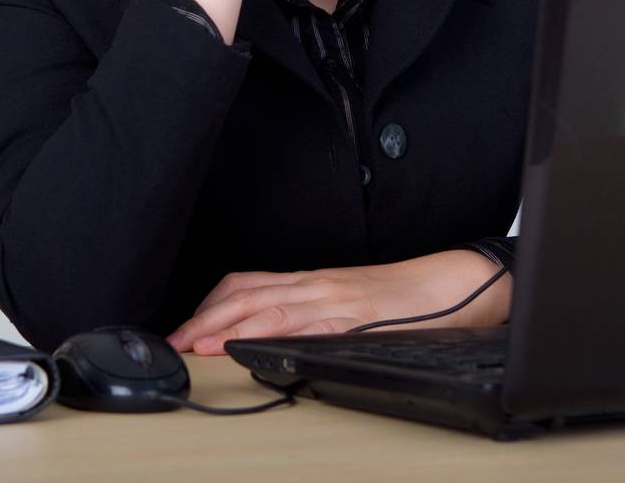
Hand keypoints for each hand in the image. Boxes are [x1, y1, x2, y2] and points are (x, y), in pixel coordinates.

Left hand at [166, 250, 511, 355]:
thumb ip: (310, 312)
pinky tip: (248, 345)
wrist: (450, 286)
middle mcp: (315, 283)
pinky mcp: (352, 317)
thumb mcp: (346, 301)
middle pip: (245, 295)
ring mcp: (333, 298)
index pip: (246, 284)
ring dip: (225, 327)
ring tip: (197, 344)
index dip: (210, 306)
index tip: (184, 328)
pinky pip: (304, 323)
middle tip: (174, 341)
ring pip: (266, 307)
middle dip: (204, 320)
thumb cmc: (401, 300)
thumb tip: (267, 335)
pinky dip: (269, 333)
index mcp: (311, 280)